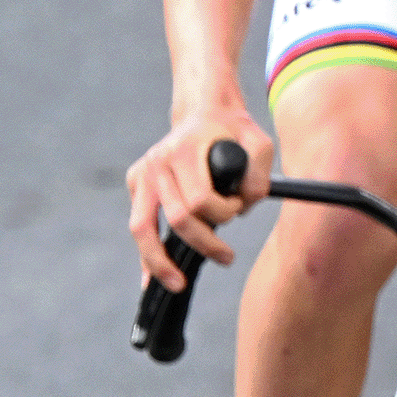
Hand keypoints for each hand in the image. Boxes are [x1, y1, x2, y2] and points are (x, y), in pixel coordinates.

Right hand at [128, 107, 268, 289]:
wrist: (204, 112)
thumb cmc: (234, 131)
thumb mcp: (260, 144)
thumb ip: (260, 176)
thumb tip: (244, 205)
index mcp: (185, 150)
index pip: (201, 200)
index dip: (224, 214)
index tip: (237, 209)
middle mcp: (159, 162)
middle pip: (177, 219)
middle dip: (205, 243)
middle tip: (227, 257)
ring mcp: (143, 173)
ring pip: (144, 227)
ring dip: (161, 261)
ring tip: (177, 284)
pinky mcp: (136, 183)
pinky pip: (138, 225)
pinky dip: (145, 254)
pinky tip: (151, 280)